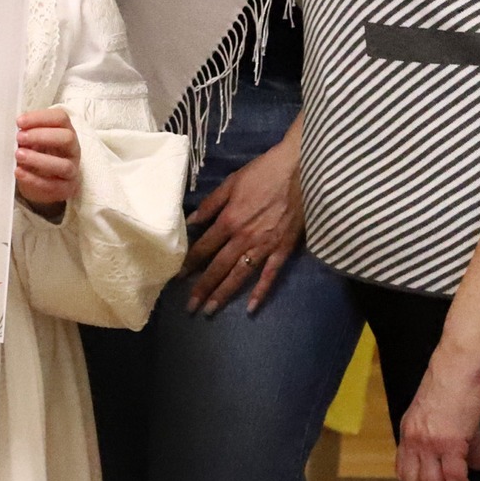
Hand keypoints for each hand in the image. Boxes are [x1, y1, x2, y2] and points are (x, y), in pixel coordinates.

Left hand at [15, 108, 79, 219]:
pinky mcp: (65, 188)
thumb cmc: (41, 154)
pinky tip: (19, 172)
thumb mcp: (35, 140)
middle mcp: (73, 149)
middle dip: (41, 136)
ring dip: (38, 159)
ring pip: (63, 165)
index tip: (19, 121)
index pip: (60, 118)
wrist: (46, 182)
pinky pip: (52, 185)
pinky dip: (33, 179)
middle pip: (66, 138)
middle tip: (20, 137)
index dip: (40, 117)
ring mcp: (72, 170)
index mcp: (66, 131)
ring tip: (19, 155)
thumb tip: (15, 129)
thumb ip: (28, 133)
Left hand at [183, 134, 302, 314]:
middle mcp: (244, 237)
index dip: (190, 264)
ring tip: (210, 310)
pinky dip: (261, 292)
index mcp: (229, 220)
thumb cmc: (264, 172)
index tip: (178, 278)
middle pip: (219, 267)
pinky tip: (250, 307)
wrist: (301, 170)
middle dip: (203, 287)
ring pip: (240, 275)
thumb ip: (211, 204)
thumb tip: (191, 221)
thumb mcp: (231, 182)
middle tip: (190, 307)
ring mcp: (265, 246)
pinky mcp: (284, 249)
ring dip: (224, 293)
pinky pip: (270, 274)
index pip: (204, 247)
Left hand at [396, 351, 479, 480]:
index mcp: (409, 431)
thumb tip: (476, 465)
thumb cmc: (452, 383)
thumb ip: (461, 443)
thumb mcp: (448, 415)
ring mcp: (429, 442)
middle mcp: (413, 439)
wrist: (457, 366)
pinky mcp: (449, 442)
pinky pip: (455, 479)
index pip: (403, 469)